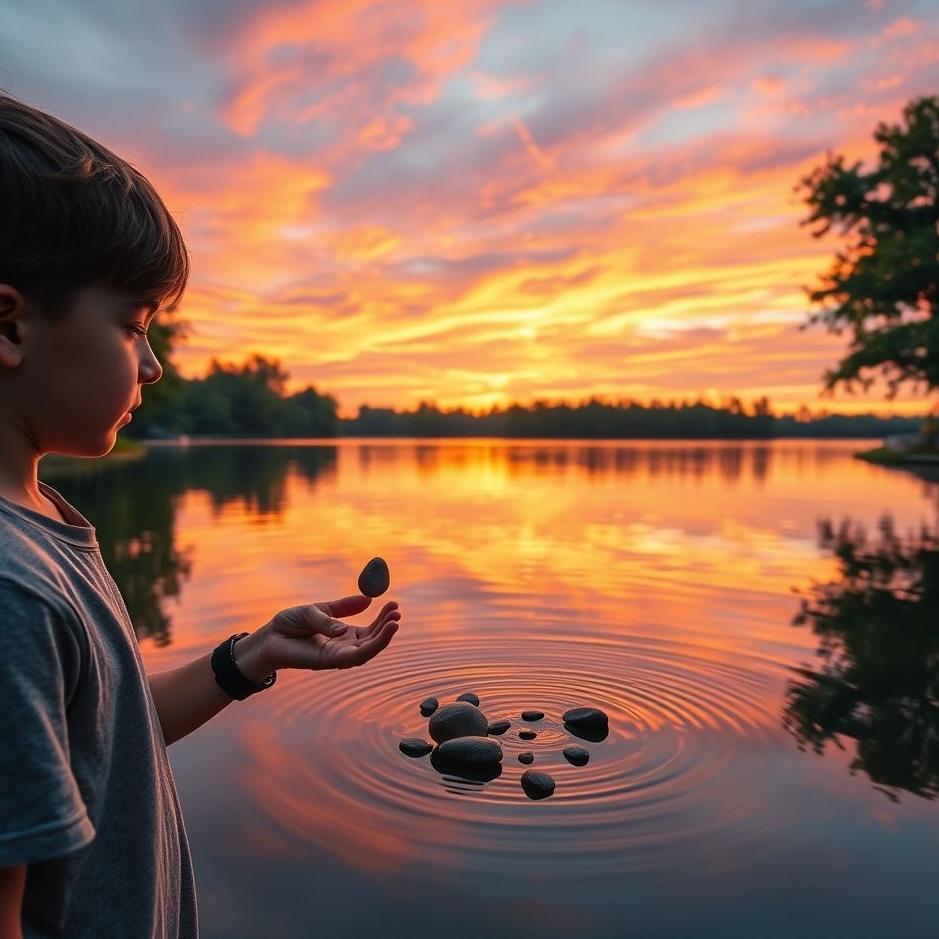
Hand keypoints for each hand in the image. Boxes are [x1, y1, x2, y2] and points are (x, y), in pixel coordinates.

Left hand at [258, 595, 400, 671]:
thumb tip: (368, 600)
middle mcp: (343, 647)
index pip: (370, 630)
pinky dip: (371, 646)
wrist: (268, 636)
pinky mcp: (329, 661)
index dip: (383, 618)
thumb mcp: (319, 609)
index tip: (394, 604)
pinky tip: (379, 633)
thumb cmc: (290, 624)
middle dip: (387, 627)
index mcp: (343, 635)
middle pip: (372, 640)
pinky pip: (355, 657)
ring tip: (395, 621)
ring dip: (383, 638)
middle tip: (397, 611)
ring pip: (368, 651)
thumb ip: (342, 608)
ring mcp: (337, 656)